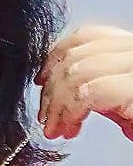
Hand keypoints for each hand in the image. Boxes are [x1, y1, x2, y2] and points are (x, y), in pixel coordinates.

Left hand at [35, 25, 132, 140]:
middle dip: (51, 89)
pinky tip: (71, 129)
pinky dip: (70, 113)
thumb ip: (93, 85)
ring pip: (76, 73)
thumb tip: (56, 87)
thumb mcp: (118, 100)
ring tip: (56, 129)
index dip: (55, 57)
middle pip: (75, 55)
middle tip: (46, 119)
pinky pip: (87, 93)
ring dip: (57, 106)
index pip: (84, 36)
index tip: (41, 82)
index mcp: (130, 46)